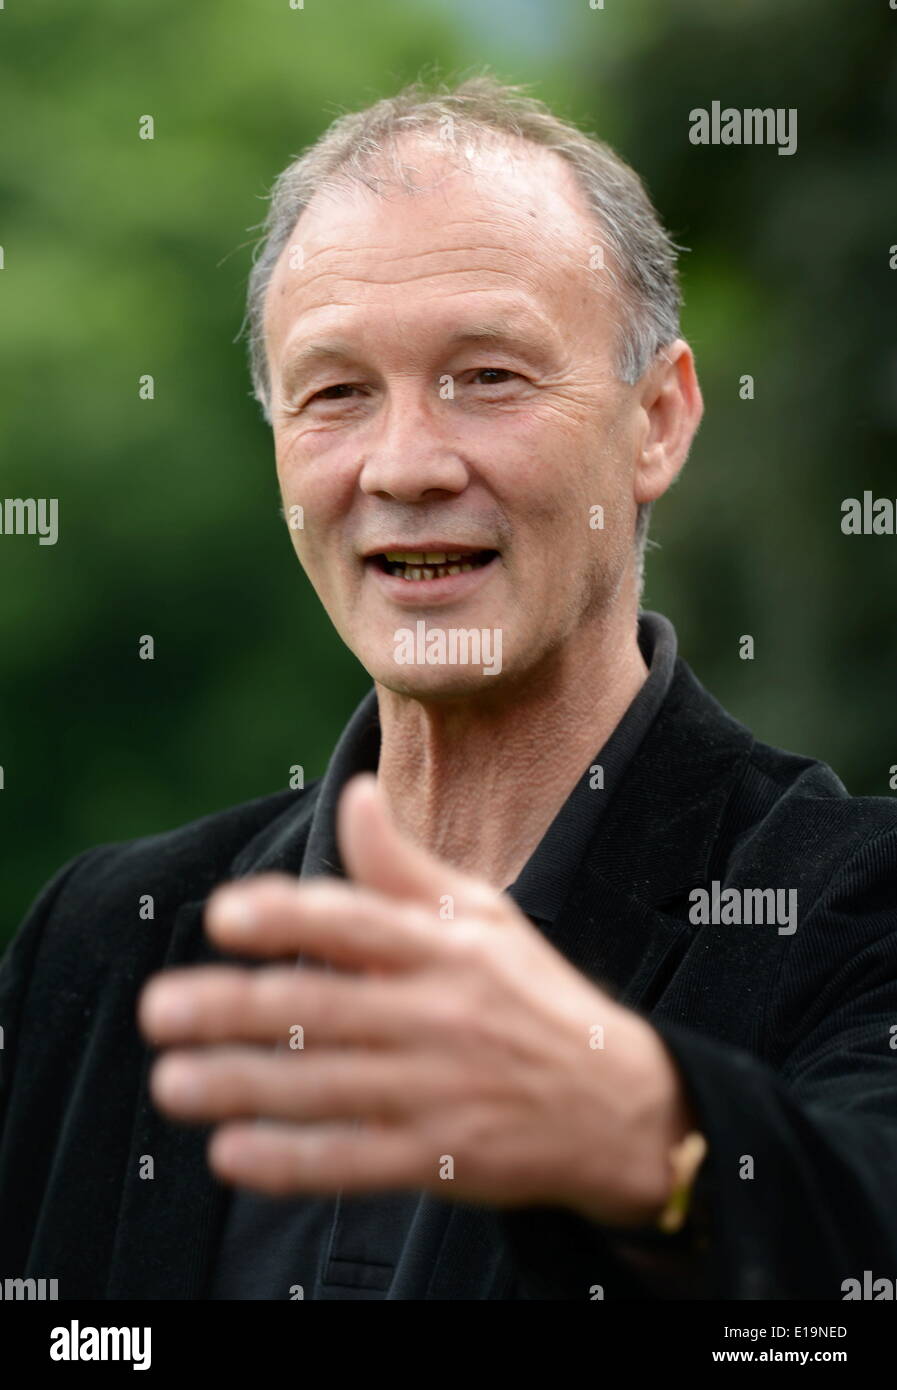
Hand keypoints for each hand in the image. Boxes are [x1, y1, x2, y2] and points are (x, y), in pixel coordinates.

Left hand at [138, 773, 691, 1223]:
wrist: (619, 1105)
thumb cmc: (532, 995)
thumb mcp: (483, 916)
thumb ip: (404, 865)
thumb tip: (355, 791)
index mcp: (448, 949)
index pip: (359, 924)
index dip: (289, 917)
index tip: (222, 915)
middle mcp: (442, 1015)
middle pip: (324, 1009)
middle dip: (234, 1009)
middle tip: (158, 1009)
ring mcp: (441, 1090)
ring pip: (326, 1087)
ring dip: (242, 1085)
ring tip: (172, 1080)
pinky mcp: (441, 1157)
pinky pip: (355, 1162)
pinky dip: (291, 1160)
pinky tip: (231, 1153)